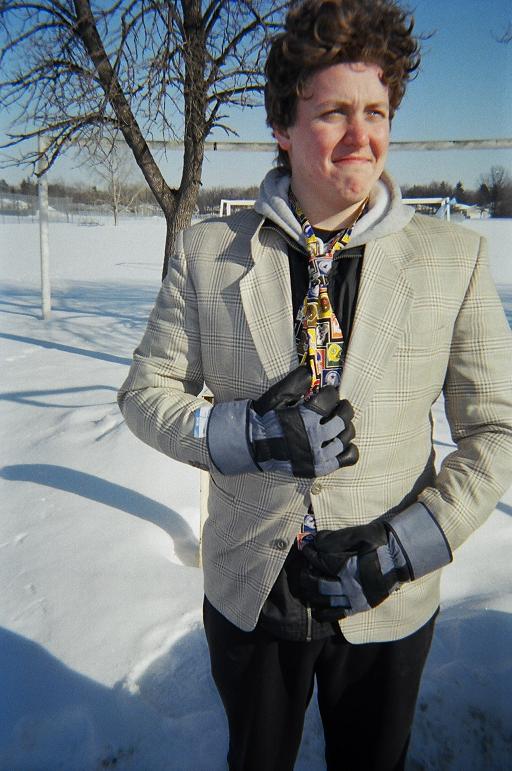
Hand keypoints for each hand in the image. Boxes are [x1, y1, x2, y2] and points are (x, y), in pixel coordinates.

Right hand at [207, 365, 357, 476]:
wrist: (254, 447)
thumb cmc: (265, 420)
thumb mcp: (276, 398)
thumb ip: (295, 383)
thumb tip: (311, 371)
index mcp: (304, 418)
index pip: (330, 399)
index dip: (331, 392)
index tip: (328, 392)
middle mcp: (314, 438)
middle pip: (343, 418)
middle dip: (343, 407)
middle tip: (339, 404)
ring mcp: (319, 455)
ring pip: (347, 437)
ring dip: (345, 426)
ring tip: (338, 423)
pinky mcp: (321, 467)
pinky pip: (348, 457)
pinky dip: (348, 448)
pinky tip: (339, 442)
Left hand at [300, 502, 451, 619]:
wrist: (403, 556)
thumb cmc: (382, 542)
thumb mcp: (361, 534)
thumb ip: (337, 538)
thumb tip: (316, 541)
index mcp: (349, 566)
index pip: (321, 561)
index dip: (310, 553)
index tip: (305, 546)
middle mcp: (350, 585)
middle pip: (318, 583)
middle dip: (305, 575)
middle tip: (301, 568)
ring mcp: (355, 597)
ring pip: (325, 599)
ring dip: (311, 593)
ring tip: (304, 586)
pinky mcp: (362, 605)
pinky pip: (340, 614)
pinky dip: (326, 614)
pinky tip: (317, 612)